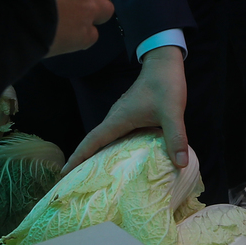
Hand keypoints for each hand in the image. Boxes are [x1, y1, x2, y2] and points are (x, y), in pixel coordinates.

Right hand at [63, 46, 187, 171]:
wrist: (164, 62)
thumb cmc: (165, 84)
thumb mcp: (172, 112)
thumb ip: (176, 137)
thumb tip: (181, 164)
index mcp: (118, 119)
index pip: (92, 141)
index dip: (78, 158)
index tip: (64, 173)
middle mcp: (115, 118)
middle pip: (93, 142)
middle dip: (83, 161)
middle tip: (76, 182)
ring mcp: (121, 115)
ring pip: (104, 138)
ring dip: (96, 154)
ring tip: (94, 175)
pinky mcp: (129, 114)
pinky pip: (115, 134)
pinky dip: (111, 147)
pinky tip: (120, 158)